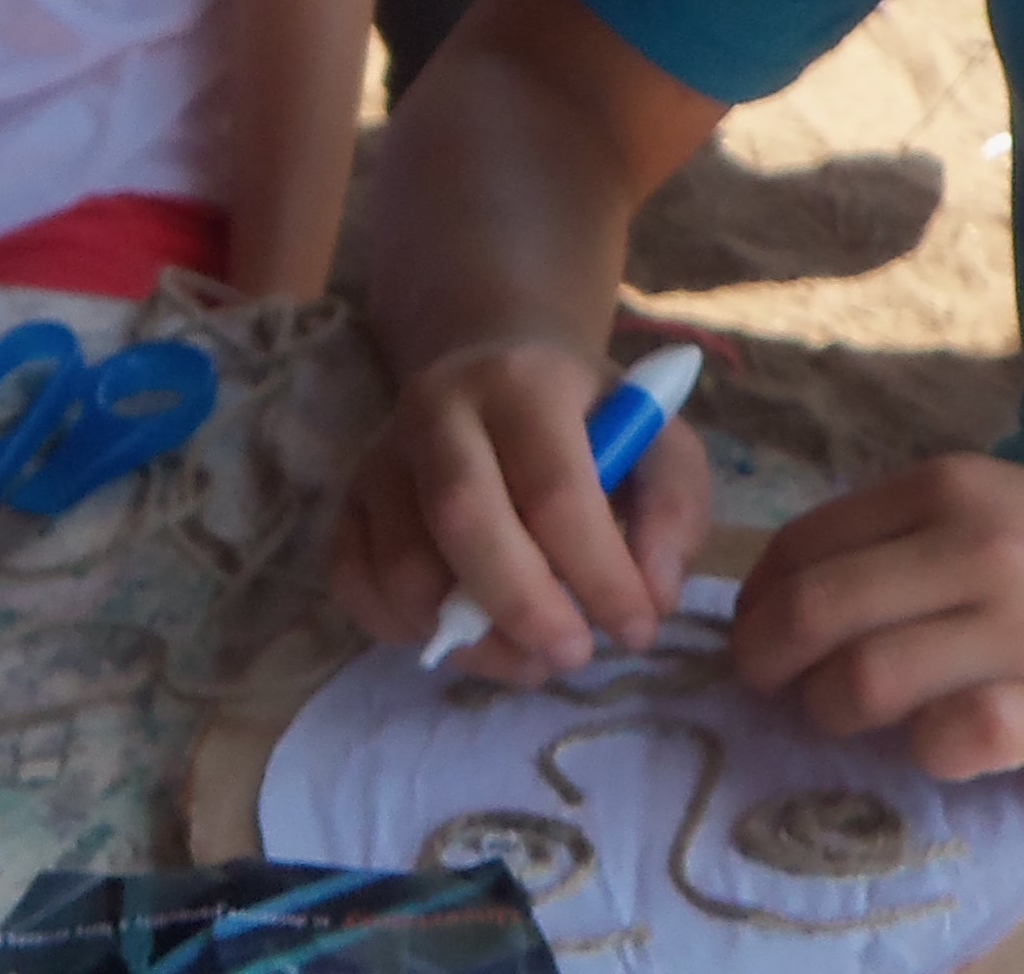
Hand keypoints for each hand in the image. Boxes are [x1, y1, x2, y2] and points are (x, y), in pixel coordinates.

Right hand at [331, 341, 712, 679]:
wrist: (496, 369)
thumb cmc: (587, 420)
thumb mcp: (657, 440)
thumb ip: (675, 510)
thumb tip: (653, 593)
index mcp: (524, 381)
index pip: (555, 489)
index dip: (599, 575)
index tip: (638, 629)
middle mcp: (438, 406)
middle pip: (463, 517)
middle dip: (523, 607)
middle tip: (574, 655)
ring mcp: (382, 453)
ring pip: (405, 567)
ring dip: (472, 636)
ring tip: (531, 654)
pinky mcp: (349, 498)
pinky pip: (353, 582)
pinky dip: (404, 630)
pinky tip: (466, 633)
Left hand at [727, 453, 1023, 785]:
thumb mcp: (1008, 508)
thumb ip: (913, 539)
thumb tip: (802, 590)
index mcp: (951, 490)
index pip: (806, 543)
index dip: (757, 597)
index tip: (749, 633)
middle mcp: (977, 550)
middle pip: (814, 610)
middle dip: (765, 659)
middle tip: (764, 690)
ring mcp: (1021, 631)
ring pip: (866, 677)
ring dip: (833, 712)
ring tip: (843, 721)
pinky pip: (953, 739)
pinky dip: (927, 753)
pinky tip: (940, 747)